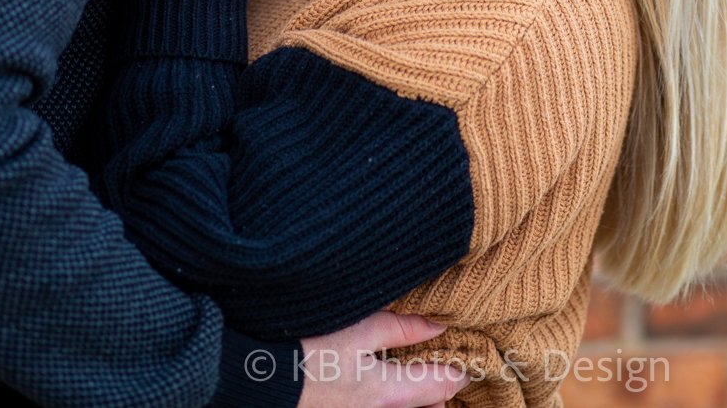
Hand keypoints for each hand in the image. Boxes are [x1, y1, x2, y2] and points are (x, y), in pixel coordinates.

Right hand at [299, 313, 469, 407]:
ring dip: (418, 394)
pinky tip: (390, 376)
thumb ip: (401, 328)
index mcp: (386, 392)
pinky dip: (396, 396)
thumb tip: (437, 327)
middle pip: (427, 406)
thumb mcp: (358, 328)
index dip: (459, 370)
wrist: (259, 375)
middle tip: (447, 360)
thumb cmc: (308, 348)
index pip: (441, 386)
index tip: (468, 353)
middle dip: (441, 388)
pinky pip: (383, 407)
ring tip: (421, 370)